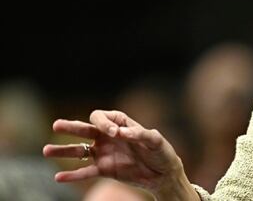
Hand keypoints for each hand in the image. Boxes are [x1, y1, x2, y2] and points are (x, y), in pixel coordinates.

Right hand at [42, 110, 197, 199]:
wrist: (163, 174)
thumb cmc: (162, 152)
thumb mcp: (156, 141)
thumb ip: (141, 135)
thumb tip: (122, 134)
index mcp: (121, 124)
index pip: (102, 118)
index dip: (104, 123)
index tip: (114, 133)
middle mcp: (108, 137)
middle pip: (85, 129)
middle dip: (71, 127)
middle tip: (56, 125)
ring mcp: (104, 153)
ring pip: (80, 150)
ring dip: (64, 150)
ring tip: (46, 150)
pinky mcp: (104, 170)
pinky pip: (86, 172)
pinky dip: (73, 175)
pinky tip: (58, 177)